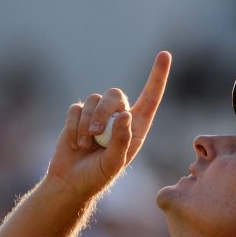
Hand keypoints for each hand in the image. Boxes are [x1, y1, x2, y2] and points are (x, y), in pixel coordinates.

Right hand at [47, 51, 171, 198]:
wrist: (70, 182)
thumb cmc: (96, 176)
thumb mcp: (113, 163)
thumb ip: (121, 140)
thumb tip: (125, 114)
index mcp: (135, 128)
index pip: (150, 98)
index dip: (157, 77)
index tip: (165, 54)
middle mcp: (119, 117)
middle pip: (116, 95)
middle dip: (104, 112)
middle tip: (95, 133)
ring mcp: (98, 115)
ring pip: (94, 100)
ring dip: (87, 123)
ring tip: (84, 144)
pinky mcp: (78, 115)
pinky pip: (76, 109)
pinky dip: (73, 126)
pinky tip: (75, 143)